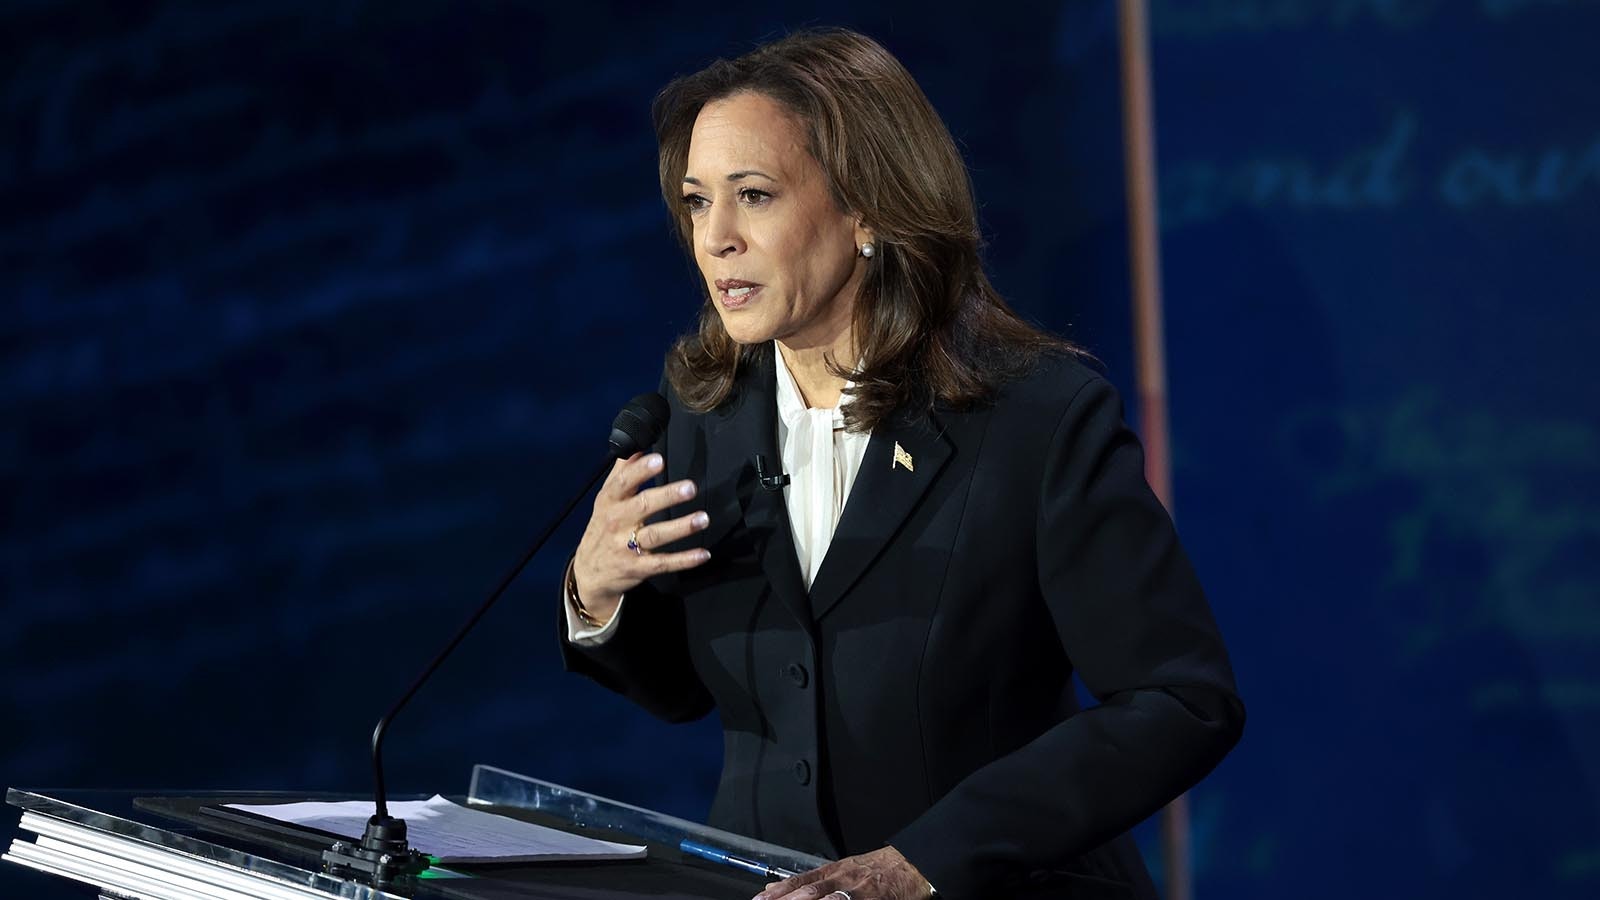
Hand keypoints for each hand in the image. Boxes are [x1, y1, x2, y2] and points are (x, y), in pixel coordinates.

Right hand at [571, 452, 711, 620]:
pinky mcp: (638, 568)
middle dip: (667, 496)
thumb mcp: (605, 500)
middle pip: (643, 507)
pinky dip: (684, 560)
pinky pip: (663, 563)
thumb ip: (622, 473)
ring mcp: (626, 547)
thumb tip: (636, 446)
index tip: (658, 460)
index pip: (623, 483)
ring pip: (655, 535)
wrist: (589, 573)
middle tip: (690, 487)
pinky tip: (703, 554)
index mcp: (610, 502)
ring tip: (702, 519)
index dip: (641, 471)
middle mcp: (617, 523)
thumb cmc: (602, 529)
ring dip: (680, 527)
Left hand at [754, 846, 932, 899]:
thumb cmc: (883, 869)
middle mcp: (845, 879)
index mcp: (837, 870)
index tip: (762, 898)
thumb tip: (784, 888)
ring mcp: (859, 893)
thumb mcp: (848, 868)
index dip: (781, 891)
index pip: (802, 881)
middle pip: (810, 893)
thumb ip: (819, 879)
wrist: (915, 864)